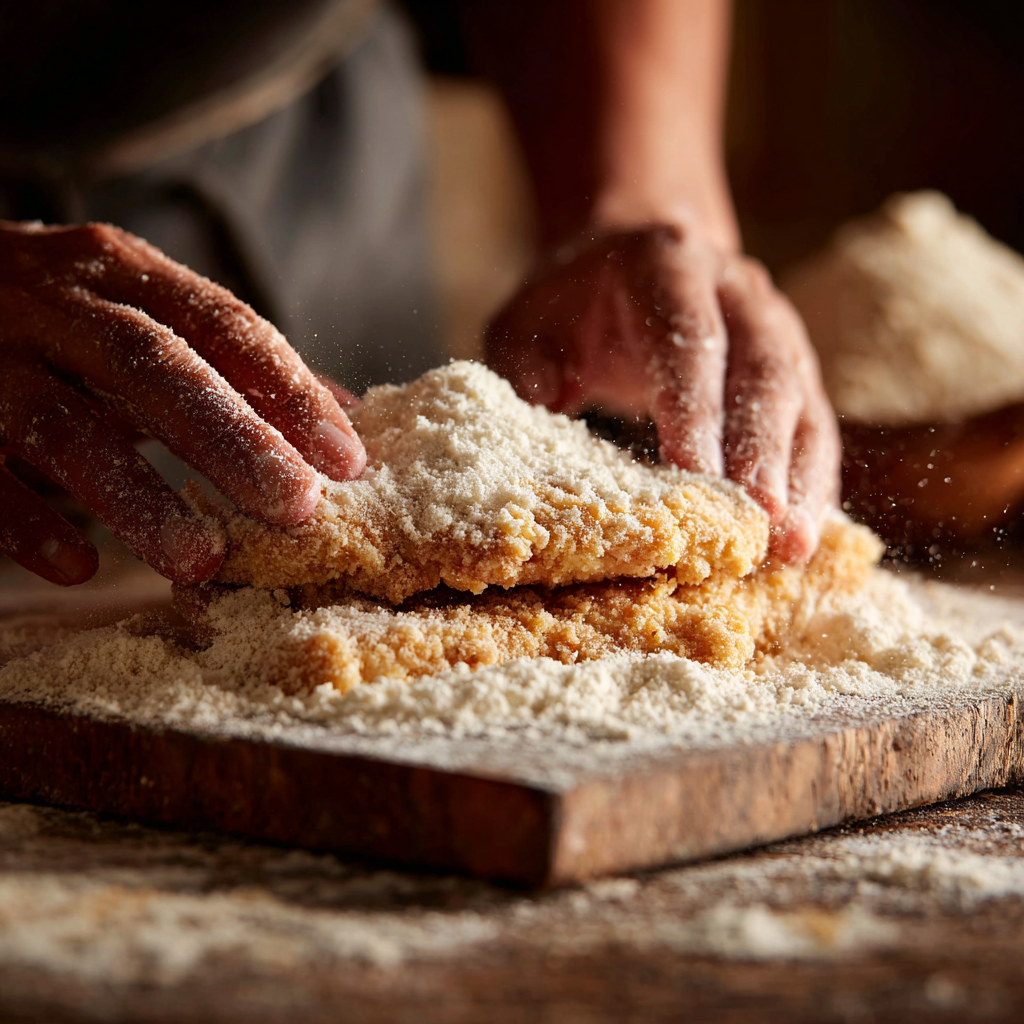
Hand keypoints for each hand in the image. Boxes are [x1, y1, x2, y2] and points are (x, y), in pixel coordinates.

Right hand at [0, 221, 364, 585]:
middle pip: (150, 363)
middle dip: (229, 438)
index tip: (345, 459)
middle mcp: (55, 302)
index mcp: (122, 270)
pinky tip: (79, 566)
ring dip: (137, 497)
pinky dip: (26, 520)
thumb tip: (346, 413)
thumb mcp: (142, 311)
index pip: (220, 322)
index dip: (286, 388)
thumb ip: (236, 361)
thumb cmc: (59, 315)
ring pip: (62, 423)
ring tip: (202, 561)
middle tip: (295, 508)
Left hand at [486, 222, 840, 560]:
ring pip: (802, 403)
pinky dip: (814, 482)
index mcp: (669, 266)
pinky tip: (804, 535)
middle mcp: (739, 292)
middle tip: (760, 521)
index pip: (689, 340)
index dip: (694, 409)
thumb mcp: (529, 319)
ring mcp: (778, 328)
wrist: (634, 260)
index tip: (694, 474)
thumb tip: (541, 400)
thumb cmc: (574, 304)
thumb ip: (526, 360)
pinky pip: (815, 427)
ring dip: (801, 477)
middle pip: (763, 373)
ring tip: (792, 545)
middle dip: (762, 452)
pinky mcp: (797, 370)